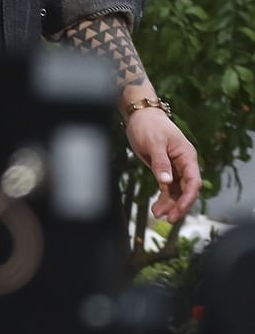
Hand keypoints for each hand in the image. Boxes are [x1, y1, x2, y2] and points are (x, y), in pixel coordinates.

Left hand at [125, 108, 201, 222]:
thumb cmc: (149, 125)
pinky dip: (163, 198)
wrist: (140, 115)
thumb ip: (161, 162)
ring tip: (157, 214)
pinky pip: (168, 188)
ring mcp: (175, 167)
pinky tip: (157, 207)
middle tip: (168, 218)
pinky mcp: (165, 169)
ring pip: (177, 191)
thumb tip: (166, 182)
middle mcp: (184, 163)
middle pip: (186, 190)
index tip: (179, 209)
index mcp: (186, 155)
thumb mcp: (154, 142)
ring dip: (169, 204)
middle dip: (179, 205)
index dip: (188, 198)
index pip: (193, 181)